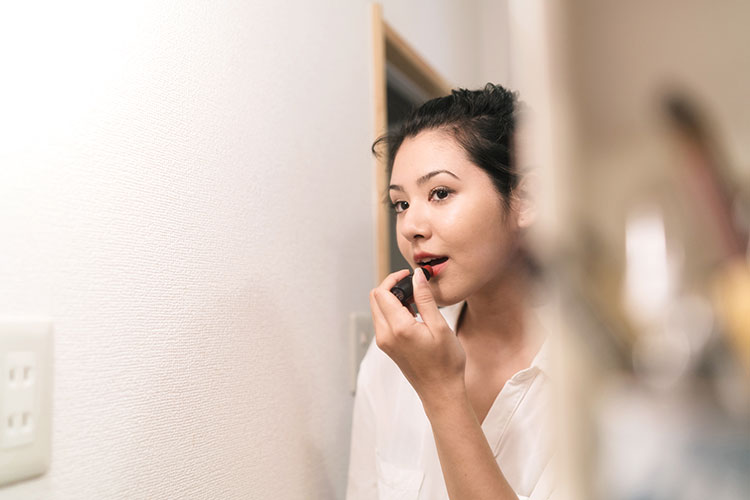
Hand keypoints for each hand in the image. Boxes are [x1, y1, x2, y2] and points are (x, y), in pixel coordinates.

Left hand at [370, 268, 466, 406]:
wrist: (441, 391)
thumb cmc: (446, 363)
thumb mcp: (440, 326)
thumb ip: (425, 299)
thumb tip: (417, 276)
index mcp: (398, 328)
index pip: (381, 292)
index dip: (393, 279)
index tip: (409, 276)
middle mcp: (385, 335)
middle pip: (375, 298)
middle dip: (391, 287)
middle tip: (413, 287)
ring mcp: (384, 342)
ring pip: (378, 309)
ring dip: (392, 300)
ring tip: (416, 302)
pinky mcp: (387, 347)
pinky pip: (383, 321)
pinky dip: (393, 312)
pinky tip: (413, 315)